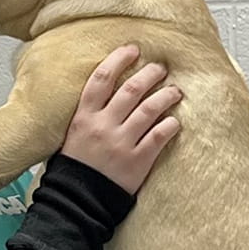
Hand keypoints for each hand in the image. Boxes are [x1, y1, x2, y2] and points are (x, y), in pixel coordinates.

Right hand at [60, 44, 180, 194]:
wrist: (77, 200)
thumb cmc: (75, 164)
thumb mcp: (72, 132)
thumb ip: (89, 112)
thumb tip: (107, 87)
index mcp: (84, 116)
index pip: (101, 78)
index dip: (118, 59)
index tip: (132, 49)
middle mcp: (103, 125)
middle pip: (130, 90)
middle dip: (149, 74)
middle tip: (160, 68)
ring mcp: (121, 143)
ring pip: (149, 110)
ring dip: (165, 96)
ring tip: (175, 90)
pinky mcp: (137, 162)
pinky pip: (158, 137)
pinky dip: (170, 125)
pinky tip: (176, 121)